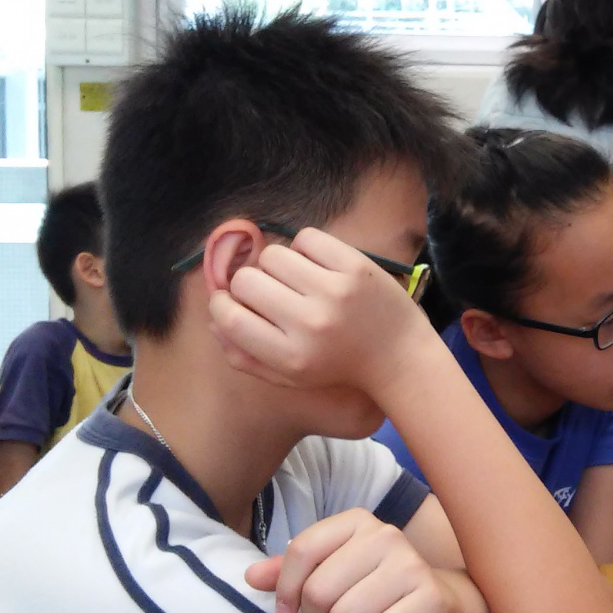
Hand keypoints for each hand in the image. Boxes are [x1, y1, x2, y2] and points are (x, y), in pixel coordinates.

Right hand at [208, 226, 433, 399]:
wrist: (400, 356)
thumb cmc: (337, 366)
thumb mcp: (288, 376)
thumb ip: (245, 355)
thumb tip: (212, 319)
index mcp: (290, 356)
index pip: (229, 318)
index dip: (223, 305)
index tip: (234, 303)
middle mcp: (310, 324)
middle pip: (246, 280)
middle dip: (250, 283)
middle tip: (270, 292)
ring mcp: (335, 292)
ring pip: (273, 255)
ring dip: (277, 264)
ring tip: (295, 279)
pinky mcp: (356, 266)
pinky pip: (306, 237)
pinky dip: (305, 247)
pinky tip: (317, 266)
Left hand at [245, 508, 491, 612]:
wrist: (438, 608)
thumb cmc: (374, 590)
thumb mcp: (330, 574)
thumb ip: (289, 573)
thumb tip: (248, 577)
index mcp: (358, 521)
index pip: (301, 550)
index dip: (285, 589)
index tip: (287, 612)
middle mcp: (387, 535)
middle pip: (319, 589)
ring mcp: (412, 565)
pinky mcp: (430, 599)